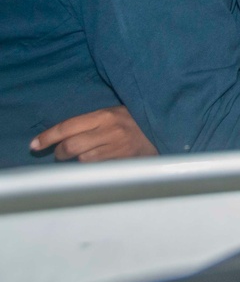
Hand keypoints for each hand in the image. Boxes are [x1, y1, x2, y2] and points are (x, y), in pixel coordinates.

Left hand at [30, 106, 157, 162]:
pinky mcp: (122, 161)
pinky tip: (96, 160)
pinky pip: (96, 167)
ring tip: (82, 155)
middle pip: (70, 146)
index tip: (34, 144)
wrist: (163, 129)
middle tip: (59, 153)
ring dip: (76, 160)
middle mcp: (108, 131)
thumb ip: (91, 122)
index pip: (67, 127)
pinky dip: (90, 166)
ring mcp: (116, 147)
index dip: (48, 137)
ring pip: (82, 159)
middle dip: (59, 152)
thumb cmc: (135, 120)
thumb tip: (63, 136)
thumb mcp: (113, 113)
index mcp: (104, 115)